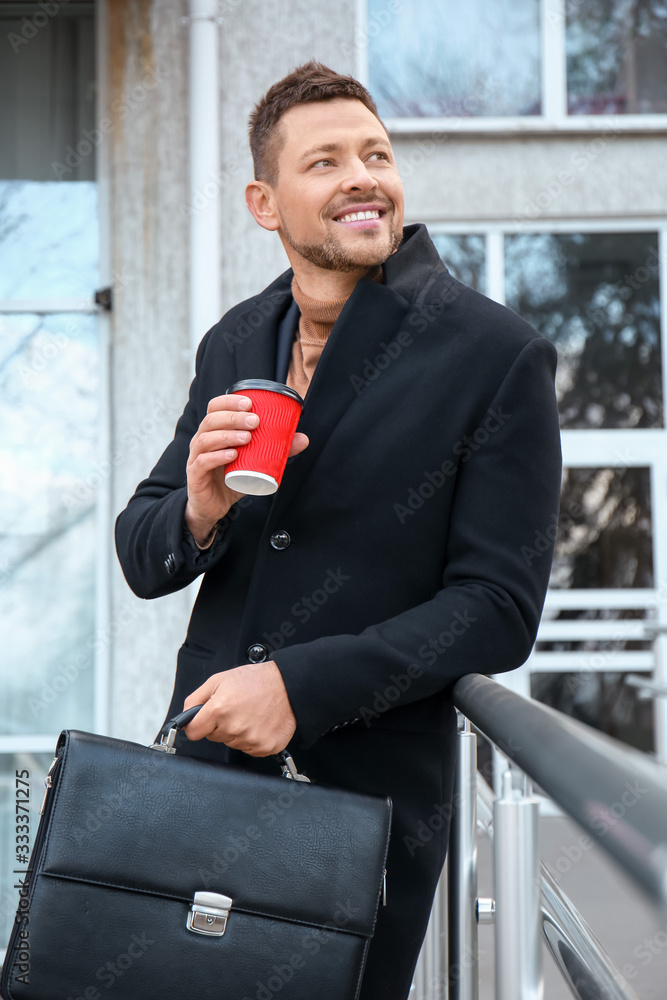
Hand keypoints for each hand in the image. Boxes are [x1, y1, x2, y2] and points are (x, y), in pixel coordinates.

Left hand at [182, 660, 296, 755]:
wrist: (288, 686)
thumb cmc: (256, 681)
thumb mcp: (219, 680)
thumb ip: (195, 699)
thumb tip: (185, 717)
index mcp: (219, 709)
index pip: (193, 732)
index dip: (197, 725)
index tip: (203, 722)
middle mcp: (233, 727)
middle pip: (213, 737)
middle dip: (220, 725)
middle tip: (235, 709)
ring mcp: (250, 740)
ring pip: (231, 743)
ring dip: (237, 732)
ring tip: (249, 714)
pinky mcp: (264, 747)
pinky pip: (248, 749)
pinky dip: (252, 739)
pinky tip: (259, 723)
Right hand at [185, 393, 308, 542]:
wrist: (213, 506)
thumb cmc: (231, 479)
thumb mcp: (255, 462)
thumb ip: (276, 450)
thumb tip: (303, 439)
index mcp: (213, 432)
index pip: (215, 408)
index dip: (229, 402)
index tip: (249, 403)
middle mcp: (201, 441)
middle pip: (211, 421)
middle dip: (233, 417)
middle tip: (255, 421)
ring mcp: (196, 458)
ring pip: (206, 439)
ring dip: (227, 435)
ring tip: (247, 438)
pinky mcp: (195, 476)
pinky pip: (203, 462)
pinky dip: (217, 457)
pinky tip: (232, 455)